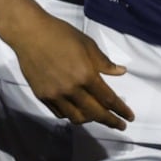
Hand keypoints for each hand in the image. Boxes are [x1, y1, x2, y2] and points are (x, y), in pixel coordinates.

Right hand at [10, 10, 132, 127]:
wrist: (31, 35)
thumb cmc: (62, 35)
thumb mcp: (89, 45)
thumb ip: (104, 63)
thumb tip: (121, 72)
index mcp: (86, 75)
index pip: (108, 99)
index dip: (120, 110)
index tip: (129, 118)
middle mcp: (71, 90)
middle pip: (94, 113)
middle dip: (110, 121)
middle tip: (120, 125)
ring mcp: (55, 95)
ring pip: (76, 117)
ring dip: (90, 119)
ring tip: (98, 116)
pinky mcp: (43, 97)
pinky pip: (60, 113)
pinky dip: (72, 114)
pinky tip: (78, 110)